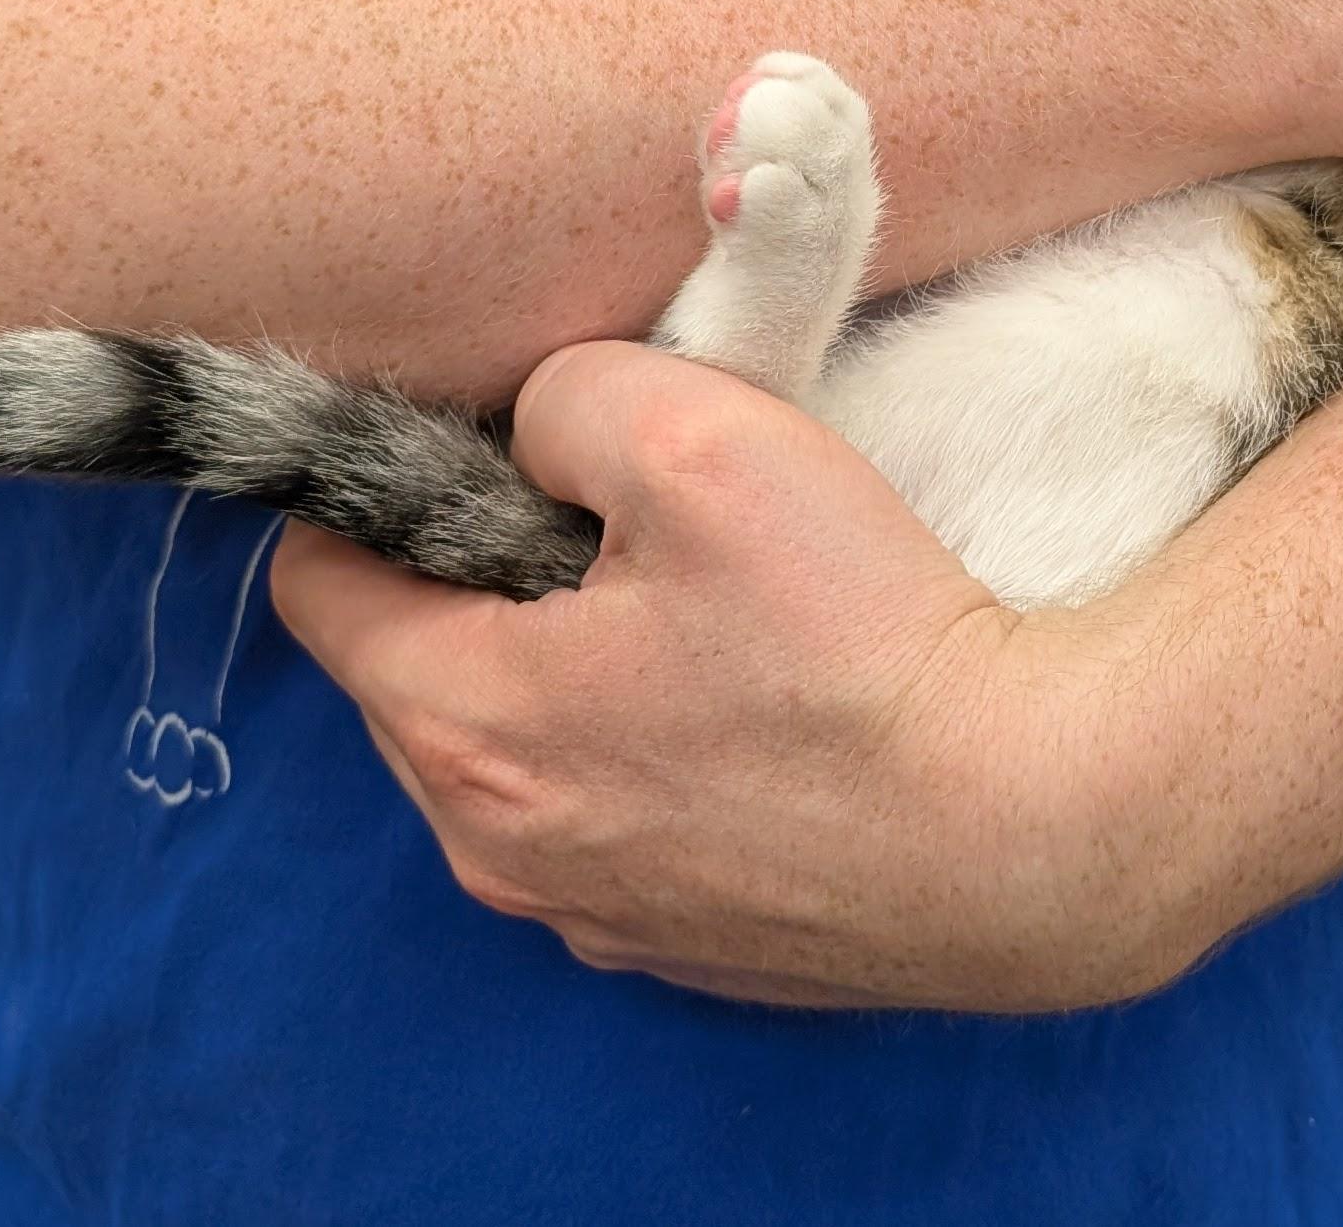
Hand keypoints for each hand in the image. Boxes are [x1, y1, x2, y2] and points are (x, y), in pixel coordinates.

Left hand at [270, 343, 1168, 1010]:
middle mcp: (495, 846)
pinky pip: (619, 821)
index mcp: (462, 721)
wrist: (1025, 824)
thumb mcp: (697, 437)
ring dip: (577, 671)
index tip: (500, 446)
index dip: (388, 489)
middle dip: (490, 580)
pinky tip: (766, 710)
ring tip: (714, 611)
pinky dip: (656, 754)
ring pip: (523, 754)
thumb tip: (535, 432)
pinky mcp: (688, 943)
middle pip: (419, 671)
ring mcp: (591, 911)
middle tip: (633, 519)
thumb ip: (566, 399)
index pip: (317, 583)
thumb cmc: (853, 633)